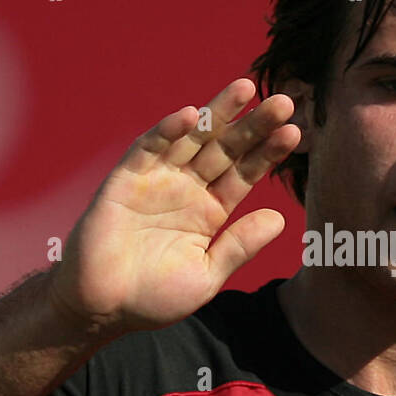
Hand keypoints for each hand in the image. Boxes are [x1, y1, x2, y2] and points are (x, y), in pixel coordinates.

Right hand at [47, 78, 299, 335]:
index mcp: (210, 211)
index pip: (245, 173)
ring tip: (246, 88)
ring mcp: (157, 180)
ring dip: (217, 113)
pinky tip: (191, 115)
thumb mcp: (206, 275)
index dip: (268, 153)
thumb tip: (280, 218)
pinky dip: (168, 130)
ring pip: (193, 139)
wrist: (101, 308)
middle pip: (226, 148)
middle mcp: (188, 189)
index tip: (295, 132)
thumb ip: (239, 246)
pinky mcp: (126, 179)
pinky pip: (148, 148)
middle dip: (252, 124)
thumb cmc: (153, 298)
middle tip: (283, 101)